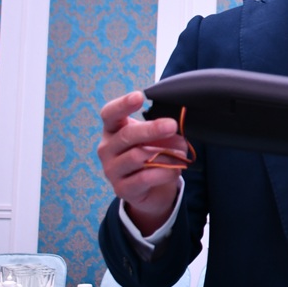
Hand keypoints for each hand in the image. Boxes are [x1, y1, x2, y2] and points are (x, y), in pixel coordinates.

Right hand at [96, 91, 185, 233]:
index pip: (110, 114)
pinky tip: (175, 170)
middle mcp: (107, 149)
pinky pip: (144, 178)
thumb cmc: (153, 155)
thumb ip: (162, 129)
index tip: (139, 96)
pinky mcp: (121, 189)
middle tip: (172, 125)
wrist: (152, 190)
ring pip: (137, 157)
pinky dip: (164, 172)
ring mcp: (111, 170)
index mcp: (113, 130)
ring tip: (180, 153)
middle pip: (126, 135)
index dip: (123, 104)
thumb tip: (173, 128)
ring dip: (164, 154)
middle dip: (151, 129)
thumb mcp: (157, 138)